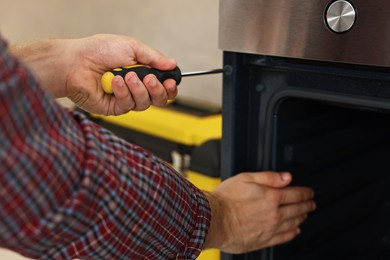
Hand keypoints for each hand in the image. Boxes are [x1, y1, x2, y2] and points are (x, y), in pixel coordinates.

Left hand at [11, 34, 177, 114]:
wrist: (75, 62)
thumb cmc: (97, 51)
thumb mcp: (131, 46)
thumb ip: (153, 57)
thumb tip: (172, 64)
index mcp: (141, 72)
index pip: (162, 85)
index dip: (169, 86)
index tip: (170, 81)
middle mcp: (135, 87)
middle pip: (159, 99)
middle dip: (158, 90)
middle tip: (150, 79)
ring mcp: (125, 98)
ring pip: (145, 103)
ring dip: (138, 89)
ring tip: (127, 76)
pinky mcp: (114, 108)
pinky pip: (128, 105)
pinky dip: (124, 92)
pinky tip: (115, 82)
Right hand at [203, 171, 315, 253]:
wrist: (213, 220)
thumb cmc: (225, 199)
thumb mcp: (245, 178)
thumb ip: (268, 177)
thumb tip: (286, 177)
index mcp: (271, 197)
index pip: (295, 194)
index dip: (305, 193)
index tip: (310, 192)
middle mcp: (274, 214)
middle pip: (297, 209)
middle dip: (307, 205)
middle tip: (311, 203)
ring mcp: (270, 229)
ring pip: (293, 223)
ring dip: (302, 218)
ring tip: (305, 215)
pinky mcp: (263, 240)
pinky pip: (283, 238)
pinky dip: (292, 234)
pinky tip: (295, 231)